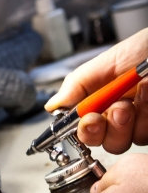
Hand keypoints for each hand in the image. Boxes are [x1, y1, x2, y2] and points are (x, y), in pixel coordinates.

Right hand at [45, 29, 147, 152]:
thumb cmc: (146, 50)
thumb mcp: (106, 62)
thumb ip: (77, 85)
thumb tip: (53, 105)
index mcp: (99, 99)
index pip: (81, 126)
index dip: (83, 129)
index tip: (90, 119)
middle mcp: (115, 113)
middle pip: (99, 141)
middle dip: (106, 128)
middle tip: (116, 109)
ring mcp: (136, 122)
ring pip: (120, 142)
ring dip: (127, 120)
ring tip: (138, 94)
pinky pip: (142, 137)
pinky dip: (145, 116)